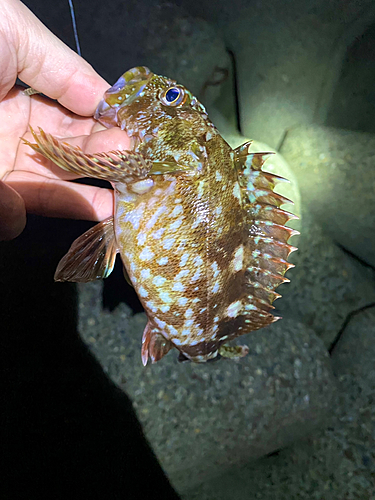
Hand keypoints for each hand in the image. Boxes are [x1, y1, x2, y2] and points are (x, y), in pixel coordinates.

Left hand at [0, 0, 129, 240]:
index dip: (108, 130)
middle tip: (135, 173)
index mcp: (24, 96)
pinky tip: (18, 206)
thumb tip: (108, 100)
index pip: (78, 120)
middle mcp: (14, 134)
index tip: (135, 141)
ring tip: (114, 205)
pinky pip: (6, 213)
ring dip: (80, 201)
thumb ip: (65, 69)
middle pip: (70, 160)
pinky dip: (14, 214)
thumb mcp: (12, 32)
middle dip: (105, 167)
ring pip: (46, 193)